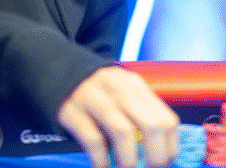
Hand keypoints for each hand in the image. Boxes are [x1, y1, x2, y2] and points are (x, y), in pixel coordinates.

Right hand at [57, 66, 178, 167]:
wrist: (56, 67)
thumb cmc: (96, 89)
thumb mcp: (122, 92)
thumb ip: (141, 114)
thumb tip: (161, 152)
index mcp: (135, 86)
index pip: (166, 120)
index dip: (169, 149)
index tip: (164, 164)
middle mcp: (118, 89)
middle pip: (151, 126)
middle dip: (155, 157)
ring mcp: (94, 97)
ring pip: (123, 132)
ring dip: (129, 160)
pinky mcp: (72, 109)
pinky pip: (93, 139)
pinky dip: (101, 159)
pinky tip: (102, 166)